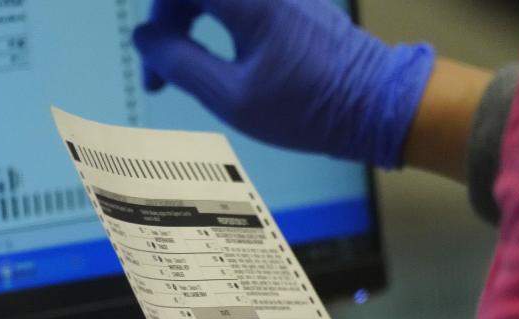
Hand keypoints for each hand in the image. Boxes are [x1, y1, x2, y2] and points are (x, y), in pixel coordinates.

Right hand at [133, 0, 434, 167]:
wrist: (374, 106)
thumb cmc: (307, 108)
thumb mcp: (231, 97)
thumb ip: (180, 64)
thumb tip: (144, 39)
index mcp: (247, 0)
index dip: (156, 19)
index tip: (151, 58)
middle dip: (169, 21)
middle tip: (161, 69)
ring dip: (191, 23)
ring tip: (187, 69)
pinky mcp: (291, 4)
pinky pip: (239, 2)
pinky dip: (217, 23)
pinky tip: (219, 62)